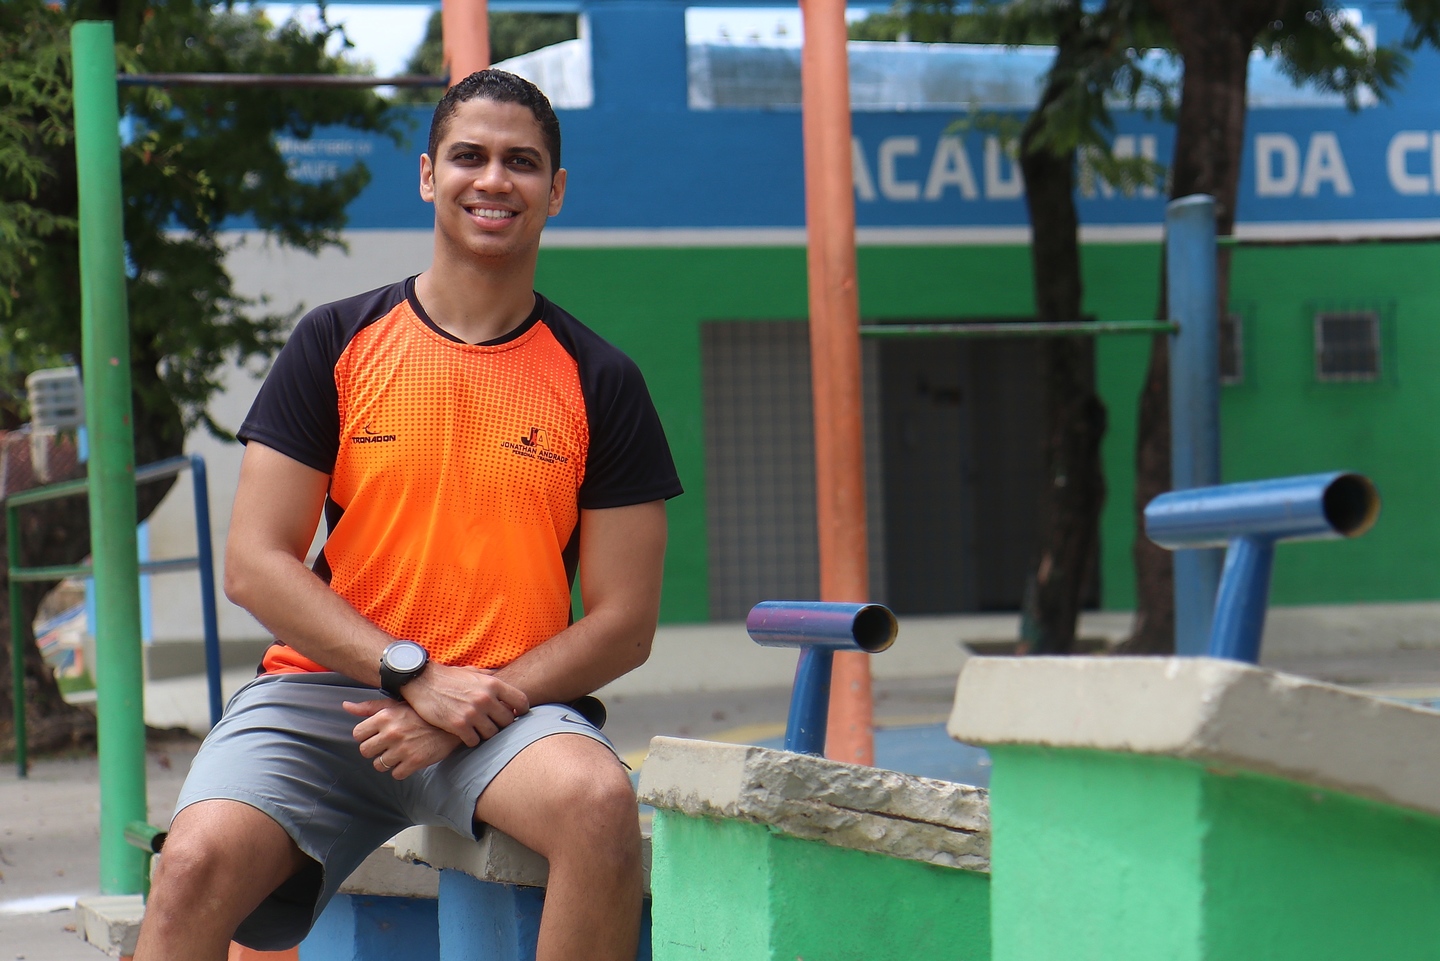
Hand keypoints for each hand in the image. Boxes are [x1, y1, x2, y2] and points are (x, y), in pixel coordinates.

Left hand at [343, 697, 462, 778]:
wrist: (451, 725)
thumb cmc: (421, 714)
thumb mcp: (396, 705)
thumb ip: (369, 707)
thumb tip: (345, 706)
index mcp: (385, 716)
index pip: (358, 734)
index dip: (366, 736)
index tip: (376, 735)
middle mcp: (391, 732)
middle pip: (365, 751)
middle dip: (375, 750)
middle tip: (388, 745)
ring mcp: (402, 748)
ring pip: (379, 765)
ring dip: (387, 761)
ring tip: (399, 752)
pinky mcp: (414, 762)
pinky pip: (396, 774)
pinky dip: (401, 769)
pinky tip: (409, 759)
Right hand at [399, 664, 529, 746]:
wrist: (421, 680)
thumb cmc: (447, 676)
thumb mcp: (472, 671)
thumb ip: (489, 676)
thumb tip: (502, 677)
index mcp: (493, 684)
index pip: (521, 701)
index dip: (522, 711)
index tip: (516, 715)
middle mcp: (486, 698)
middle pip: (508, 721)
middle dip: (502, 725)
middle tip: (493, 725)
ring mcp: (472, 713)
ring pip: (492, 734)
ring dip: (486, 734)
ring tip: (478, 731)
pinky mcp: (459, 725)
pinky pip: (474, 741)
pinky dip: (471, 740)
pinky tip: (465, 735)